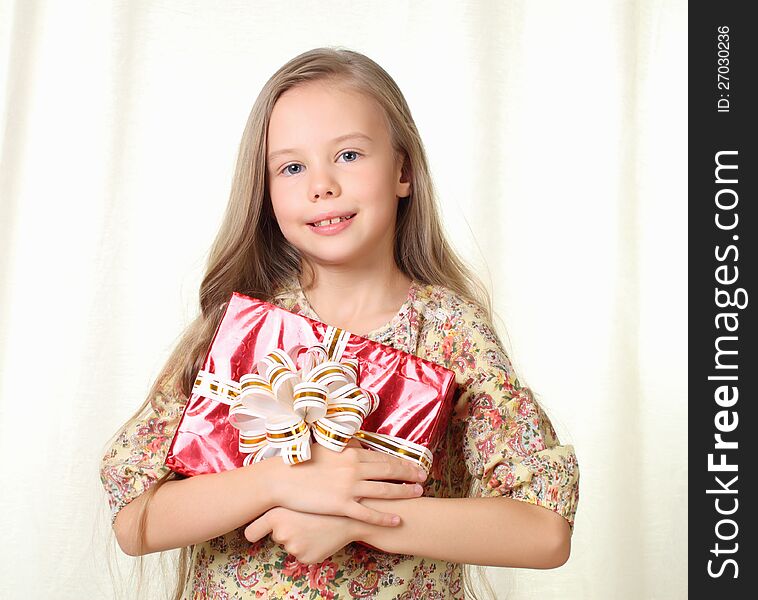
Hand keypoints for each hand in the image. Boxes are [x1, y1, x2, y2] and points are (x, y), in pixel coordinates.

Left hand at [244, 506, 357, 564]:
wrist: (350, 515)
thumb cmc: (324, 500)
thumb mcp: (300, 495)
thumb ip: (282, 499)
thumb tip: (263, 495)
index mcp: (276, 516)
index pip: (251, 532)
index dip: (252, 532)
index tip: (254, 533)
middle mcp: (281, 533)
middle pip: (275, 536)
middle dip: (286, 530)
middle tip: (303, 520)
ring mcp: (293, 548)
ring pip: (290, 545)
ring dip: (300, 538)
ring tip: (315, 525)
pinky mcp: (305, 558)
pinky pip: (302, 554)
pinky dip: (310, 547)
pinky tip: (320, 536)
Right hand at [266, 439, 426, 526]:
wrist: (281, 479)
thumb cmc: (301, 462)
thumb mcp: (326, 449)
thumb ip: (345, 448)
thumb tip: (358, 446)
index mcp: (351, 454)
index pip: (383, 457)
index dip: (401, 462)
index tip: (414, 464)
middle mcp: (354, 469)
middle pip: (389, 472)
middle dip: (409, 475)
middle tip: (424, 478)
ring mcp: (349, 488)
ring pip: (384, 491)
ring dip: (403, 493)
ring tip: (417, 495)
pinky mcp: (341, 505)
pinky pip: (368, 513)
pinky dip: (384, 517)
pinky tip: (397, 520)